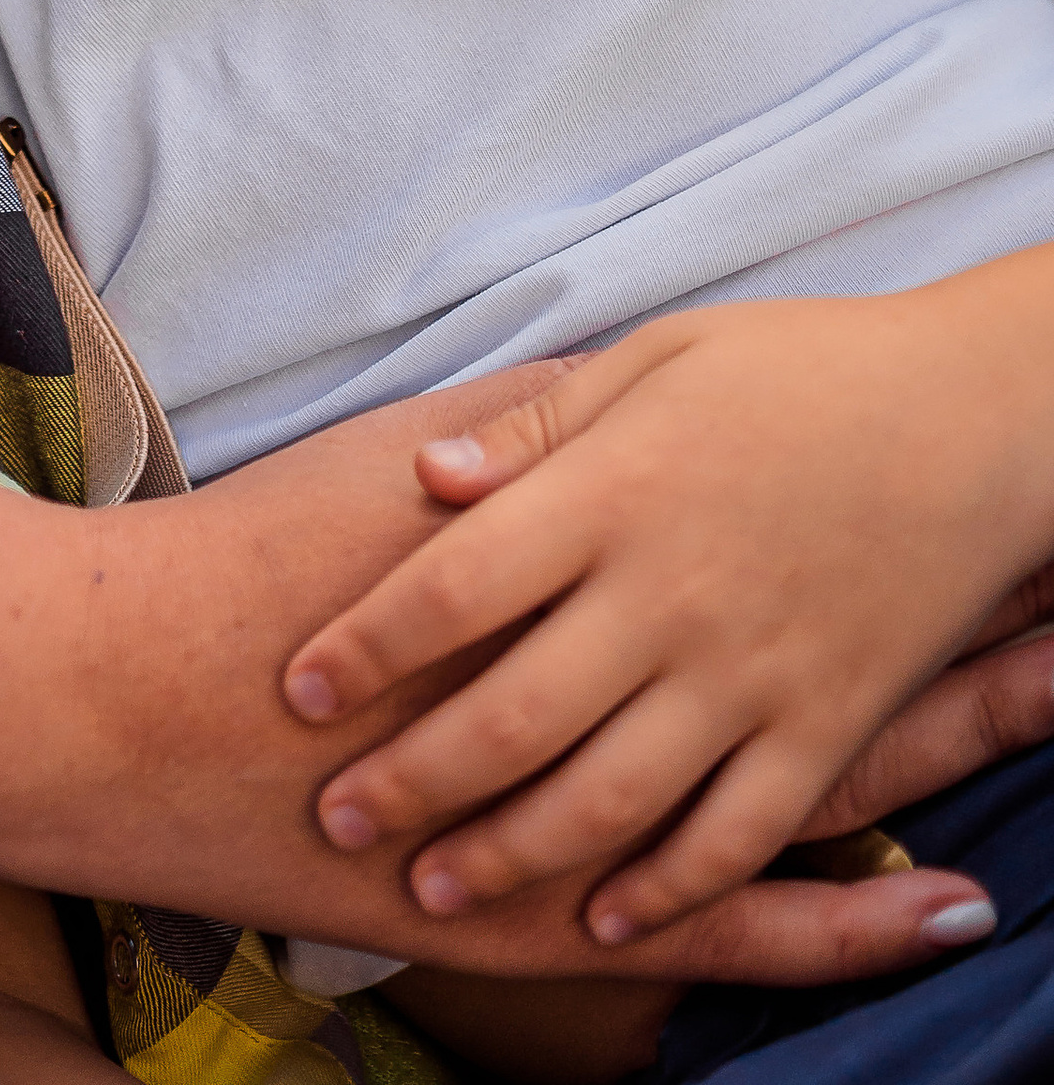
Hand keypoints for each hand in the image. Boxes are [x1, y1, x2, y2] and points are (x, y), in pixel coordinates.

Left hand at [281, 272, 1053, 945]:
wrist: (978, 414)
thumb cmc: (806, 369)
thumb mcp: (657, 358)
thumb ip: (536, 427)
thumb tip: (427, 475)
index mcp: (613, 491)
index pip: (454, 585)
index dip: (366, 647)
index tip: (298, 690)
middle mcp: (668, 593)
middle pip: (509, 713)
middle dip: (409, 778)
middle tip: (332, 817)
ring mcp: (750, 671)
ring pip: (606, 796)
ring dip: (509, 853)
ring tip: (432, 889)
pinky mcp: (825, 725)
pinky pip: (734, 834)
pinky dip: (662, 887)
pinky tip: (600, 919)